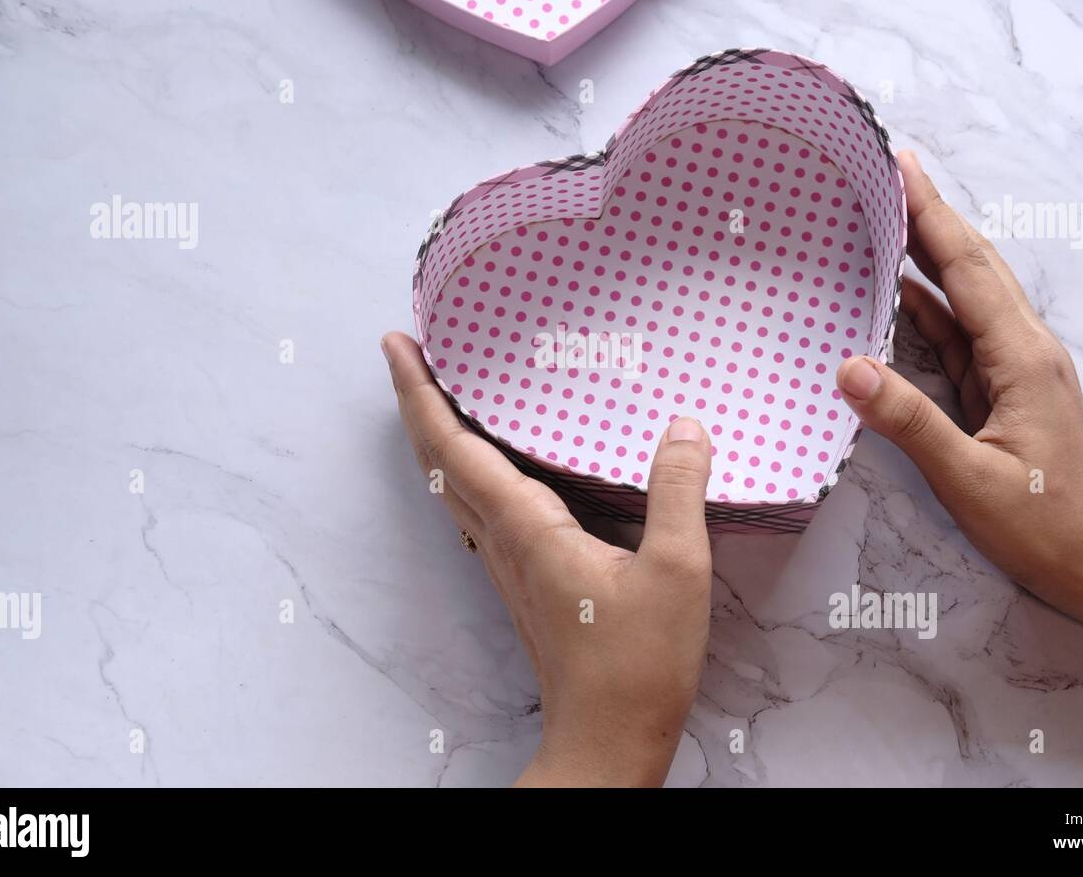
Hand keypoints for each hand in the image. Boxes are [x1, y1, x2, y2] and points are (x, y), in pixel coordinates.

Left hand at [382, 332, 713, 785]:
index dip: (421, 392)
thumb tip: (683, 424)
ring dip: (438, 433)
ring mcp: (507, 564)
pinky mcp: (523, 580)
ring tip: (442, 389)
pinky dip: (466, 468)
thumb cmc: (638, 664)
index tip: (399, 343)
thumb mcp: (677, 571)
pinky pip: (477, 507)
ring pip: (453, 486)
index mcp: (527, 528)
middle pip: (439, 461)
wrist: (608, 740)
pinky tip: (491, 461)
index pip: (454, 447)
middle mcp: (502, 541)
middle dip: (418, 400)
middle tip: (410, 348)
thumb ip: (678, 492)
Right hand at [835, 151, 1082, 675]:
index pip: (966, 267)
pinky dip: (926, 304)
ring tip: (881, 217)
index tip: (898, 163)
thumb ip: (909, 420)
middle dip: (929, 214)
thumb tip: (848, 365)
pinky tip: (896, 294)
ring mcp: (1015, 368)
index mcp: (1020, 356)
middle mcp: (1022, 348)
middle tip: (884, 172)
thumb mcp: (970, 480)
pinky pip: (959, 332)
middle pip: (971, 264)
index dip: (930, 213)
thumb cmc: (1046, 527)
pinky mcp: (1004, 390)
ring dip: (927, 253)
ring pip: (966, 294)